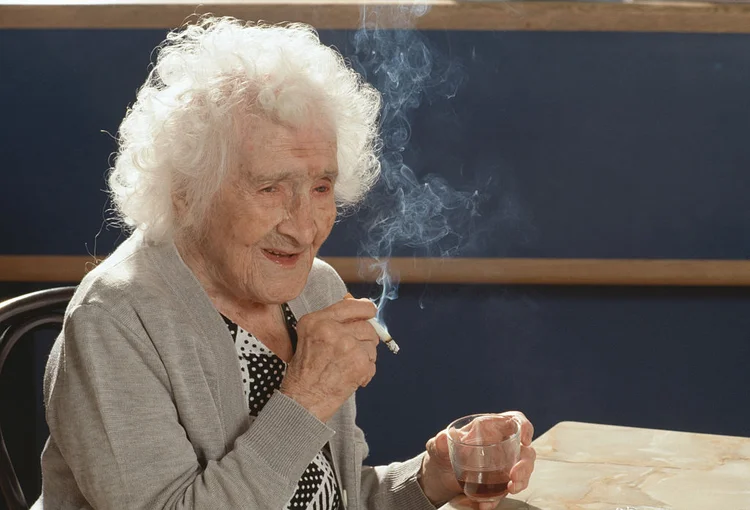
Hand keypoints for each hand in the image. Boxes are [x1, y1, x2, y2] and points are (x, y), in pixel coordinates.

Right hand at [279, 297, 378, 421]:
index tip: (370, 312)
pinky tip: (351, 377)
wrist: (303, 400)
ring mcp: (347, 345)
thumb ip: (332, 319)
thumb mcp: (308, 336)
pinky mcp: (359, 362)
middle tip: (352, 352)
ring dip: (365, 356)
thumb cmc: (305, 371)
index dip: (366, 309)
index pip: (352, 305)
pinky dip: (366, 372)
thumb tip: (357, 303)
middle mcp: (332, 329)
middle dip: (365, 339)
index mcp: (317, 320)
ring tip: (346, 367)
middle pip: (367, 325)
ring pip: (372, 344)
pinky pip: (373, 362)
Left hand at [419, 412, 536, 508]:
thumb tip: (441, 438)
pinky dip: (496, 499)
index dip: (524, 427)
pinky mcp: (498, 483)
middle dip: (524, 465)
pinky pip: (504, 491)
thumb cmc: (442, 452)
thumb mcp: (438, 446)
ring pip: (521, 472)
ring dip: (519, 483)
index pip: (513, 421)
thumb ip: (439, 442)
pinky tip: (484, 505)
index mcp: (489, 429)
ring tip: (508, 490)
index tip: (524, 440)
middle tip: (514, 478)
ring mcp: (502, 466)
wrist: (438, 475)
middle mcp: (500, 446)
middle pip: (524, 451)